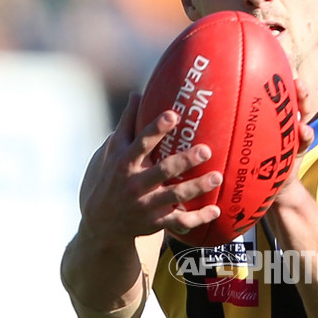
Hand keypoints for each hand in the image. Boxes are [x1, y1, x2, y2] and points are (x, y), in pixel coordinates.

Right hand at [79, 93, 222, 244]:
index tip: (173, 115)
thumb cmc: (109, 178)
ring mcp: (146, 205)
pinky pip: (180, 222)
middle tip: (206, 150)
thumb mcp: (111, 151)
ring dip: (197, 187)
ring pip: (175, 196)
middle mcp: (135, 183)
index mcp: (125, 162)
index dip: (156, 129)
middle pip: (163, 170)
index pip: (141, 143)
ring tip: (217, 177)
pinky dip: (199, 218)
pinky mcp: (155, 222)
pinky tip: (216, 210)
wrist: (100, 222)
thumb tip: (137, 94)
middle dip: (185, 161)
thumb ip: (126, 124)